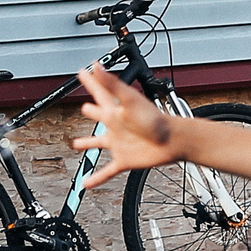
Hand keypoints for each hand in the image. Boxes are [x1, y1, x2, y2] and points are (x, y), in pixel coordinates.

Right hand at [70, 65, 174, 187]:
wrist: (173, 141)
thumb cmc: (155, 119)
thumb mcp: (129, 100)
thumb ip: (111, 84)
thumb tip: (96, 66)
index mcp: (115, 110)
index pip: (99, 92)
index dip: (91, 81)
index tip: (82, 72)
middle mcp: (116, 125)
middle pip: (99, 116)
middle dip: (91, 111)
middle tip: (85, 107)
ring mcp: (119, 143)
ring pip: (99, 143)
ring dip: (88, 143)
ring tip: (77, 144)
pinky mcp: (124, 160)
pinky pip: (106, 171)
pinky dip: (96, 177)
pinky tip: (87, 183)